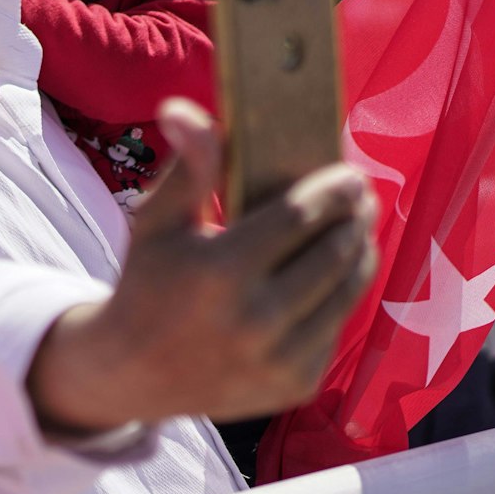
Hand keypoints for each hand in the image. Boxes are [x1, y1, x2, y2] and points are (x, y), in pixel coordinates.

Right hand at [29, 99, 376, 429]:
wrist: (134, 373)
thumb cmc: (147, 284)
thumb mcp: (157, 222)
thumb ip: (186, 167)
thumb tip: (182, 108)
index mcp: (219, 272)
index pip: (299, 218)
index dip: (333, 190)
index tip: (349, 172)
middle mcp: (255, 320)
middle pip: (334, 253)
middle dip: (356, 217)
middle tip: (361, 195)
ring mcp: (280, 359)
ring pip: (347, 292)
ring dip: (359, 252)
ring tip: (356, 227)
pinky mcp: (296, 385)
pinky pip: (336, 327)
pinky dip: (339, 297)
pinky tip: (332, 274)